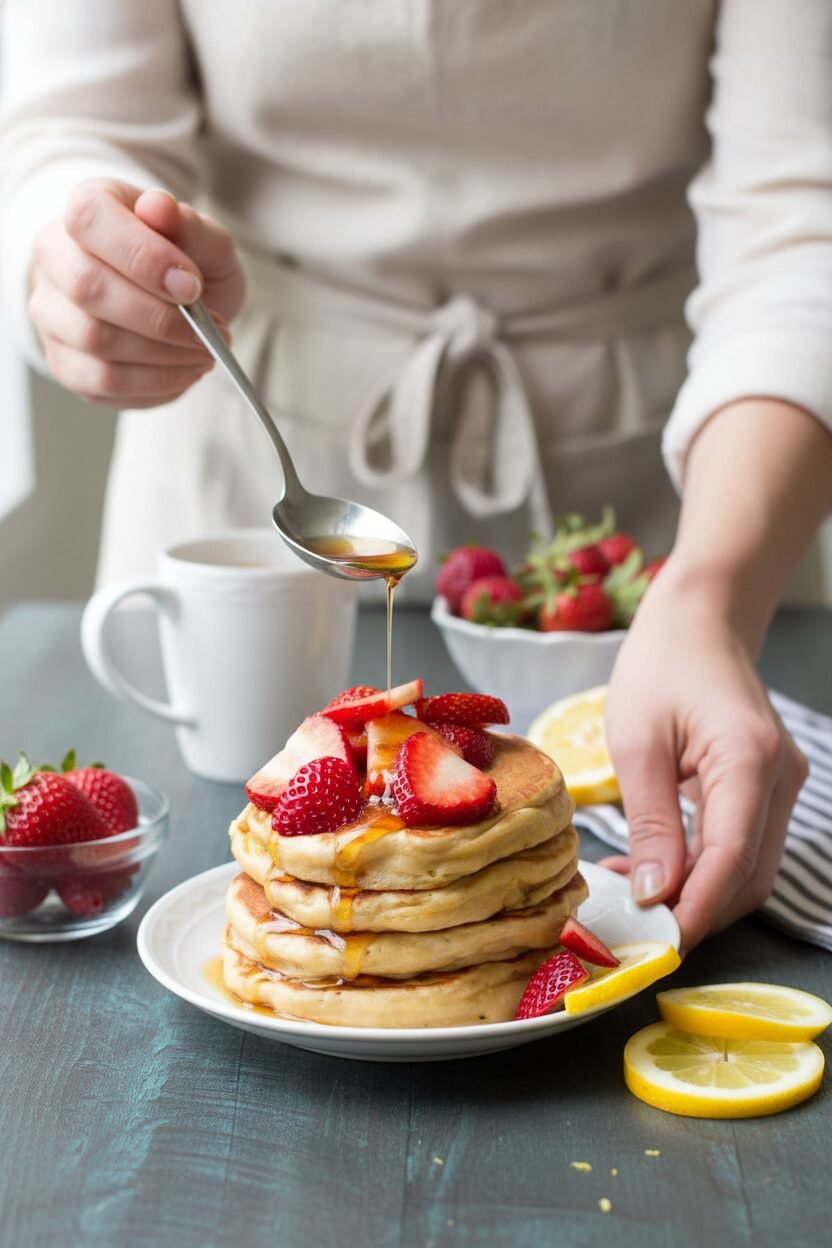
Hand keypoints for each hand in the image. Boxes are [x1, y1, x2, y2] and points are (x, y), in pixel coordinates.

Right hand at [29, 180, 244, 406]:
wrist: (172, 303)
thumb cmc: (185, 264)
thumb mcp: (204, 240)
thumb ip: (189, 225)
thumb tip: (159, 207)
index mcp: (86, 209)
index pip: (89, 218)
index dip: (144, 256)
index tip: (191, 287)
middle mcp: (54, 257)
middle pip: (88, 288)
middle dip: (160, 318)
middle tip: (210, 333)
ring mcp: (51, 313)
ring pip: (95, 340)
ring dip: (164, 356)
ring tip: (204, 353)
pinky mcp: (65, 362)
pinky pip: (102, 382)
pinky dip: (155, 383)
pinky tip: (185, 371)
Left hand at [600, 563, 806, 952]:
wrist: (699, 621)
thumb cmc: (660, 667)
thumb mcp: (637, 743)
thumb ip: (651, 822)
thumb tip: (655, 895)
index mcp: (748, 760)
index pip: (731, 860)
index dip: (695, 909)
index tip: (654, 942)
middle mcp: (780, 776)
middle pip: (747, 874)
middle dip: (694, 908)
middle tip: (629, 922)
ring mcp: (782, 782)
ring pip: (748, 866)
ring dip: (695, 890)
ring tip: (628, 888)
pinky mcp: (770, 786)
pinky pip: (742, 842)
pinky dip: (702, 865)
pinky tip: (652, 864)